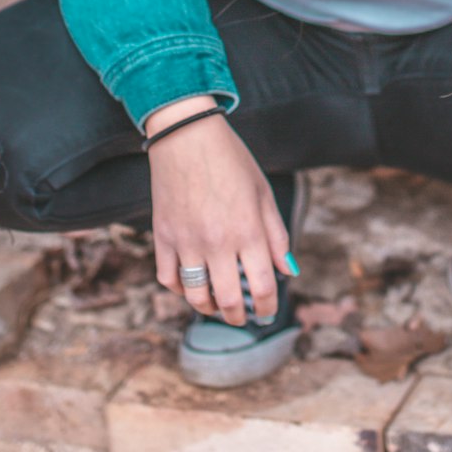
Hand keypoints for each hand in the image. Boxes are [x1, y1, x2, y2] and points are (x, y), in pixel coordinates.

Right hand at [146, 97, 291, 325]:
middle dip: (239, 316)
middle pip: (229, 300)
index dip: (269, 306)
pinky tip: (191, 285)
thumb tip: (289, 270)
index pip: (262, 286)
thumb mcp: (262, 192)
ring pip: (196, 297)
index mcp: (247, 230)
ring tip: (218, 306)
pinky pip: (168, 279)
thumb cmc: (230, 160)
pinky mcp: (163, 237)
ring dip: (210, 309)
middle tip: (244, 316)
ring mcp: (186, 241)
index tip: (269, 311)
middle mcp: (217, 242)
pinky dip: (180, 289)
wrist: (186, 135)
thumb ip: (276, 234)